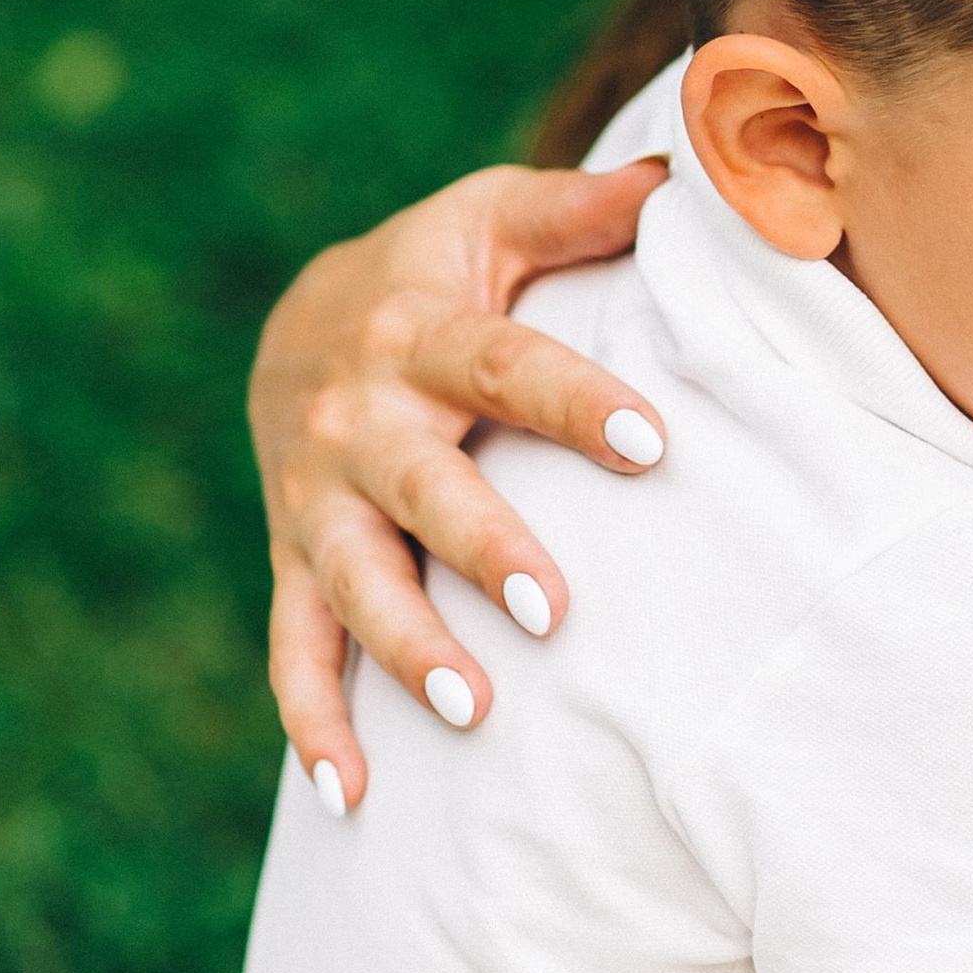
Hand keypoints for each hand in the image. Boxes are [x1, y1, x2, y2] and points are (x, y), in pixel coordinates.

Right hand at [252, 156, 668, 804]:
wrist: (296, 320)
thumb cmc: (434, 271)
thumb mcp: (491, 217)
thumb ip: (580, 210)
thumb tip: (680, 173)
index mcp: (421, 333)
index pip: (509, 366)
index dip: (579, 403)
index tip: (654, 443)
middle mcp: (359, 421)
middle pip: (423, 491)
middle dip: (483, 551)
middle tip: (555, 611)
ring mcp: (316, 501)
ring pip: (354, 582)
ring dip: (405, 648)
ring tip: (471, 709)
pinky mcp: (293, 561)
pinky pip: (293, 650)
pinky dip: (313, 726)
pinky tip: (350, 799)